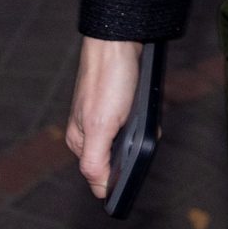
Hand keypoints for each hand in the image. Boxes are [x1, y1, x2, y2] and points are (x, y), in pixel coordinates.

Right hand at [65, 37, 143, 200]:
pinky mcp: (119, 104)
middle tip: (140, 131)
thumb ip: (95, 161)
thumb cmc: (108, 79)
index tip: (134, 162)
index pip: (100, 176)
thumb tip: (100, 190)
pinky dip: (145, 118)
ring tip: (144, 114)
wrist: (118, 38)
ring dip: (143, 133)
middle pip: (119, 158)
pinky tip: (147, 106)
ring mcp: (105, 117)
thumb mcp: (101, 126)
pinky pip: (136, 122)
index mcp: (80, 142)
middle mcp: (90, 132)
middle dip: (135, 150)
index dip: (121, 175)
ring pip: (130, 140)